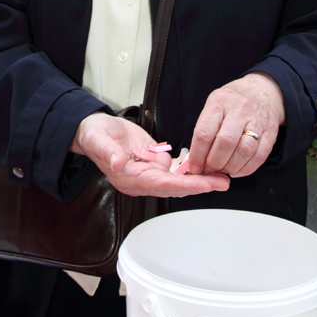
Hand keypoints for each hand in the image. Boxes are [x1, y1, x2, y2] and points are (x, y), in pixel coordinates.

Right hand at [70, 112, 229, 197]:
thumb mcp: (99, 140)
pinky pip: (176, 170)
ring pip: (179, 180)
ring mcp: (150, 172)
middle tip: (223, 183)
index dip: (184, 185)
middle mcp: (142, 180)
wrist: (93, 130)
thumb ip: (109, 153)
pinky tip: (208, 166)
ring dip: (200, 179)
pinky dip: (192, 169)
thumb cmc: (94, 136)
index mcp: (130, 178)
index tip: (204, 184)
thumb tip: (118, 163)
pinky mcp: (154, 164)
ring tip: (223, 177)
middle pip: (176, 186)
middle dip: (200, 185)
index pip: (162, 185)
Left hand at [188, 72, 285, 177]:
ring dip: (231, 167)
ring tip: (223, 170)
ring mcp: (257, 120)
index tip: (195, 167)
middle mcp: (240, 109)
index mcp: (220, 102)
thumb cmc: (231, 103)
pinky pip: (259, 156)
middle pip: (225, 142)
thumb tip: (195, 160)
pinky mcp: (271, 133)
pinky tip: (237, 170)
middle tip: (210, 169)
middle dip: (215, 162)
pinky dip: (246, 169)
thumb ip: (204, 129)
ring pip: (244, 151)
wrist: (261, 91)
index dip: (197, 155)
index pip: (204, 132)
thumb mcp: (213, 105)